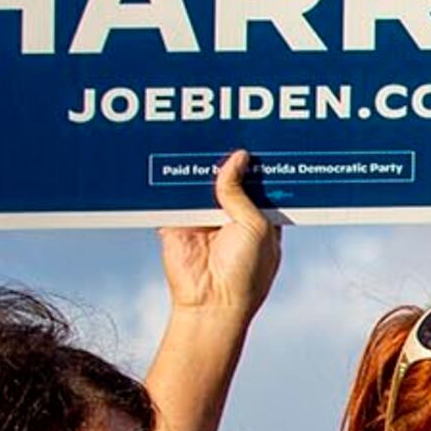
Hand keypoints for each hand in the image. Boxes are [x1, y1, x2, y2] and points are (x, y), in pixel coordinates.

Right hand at [155, 149, 280, 323]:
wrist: (210, 303)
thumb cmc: (245, 272)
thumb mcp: (255, 227)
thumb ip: (241, 192)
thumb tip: (237, 158)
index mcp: (259, 218)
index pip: (257, 183)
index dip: (256, 164)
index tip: (257, 136)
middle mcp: (232, 216)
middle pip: (227, 178)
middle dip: (225, 159)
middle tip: (224, 127)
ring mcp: (204, 218)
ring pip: (200, 183)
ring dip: (198, 166)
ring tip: (199, 134)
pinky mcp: (177, 222)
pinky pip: (172, 196)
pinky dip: (170, 180)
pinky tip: (172, 155)